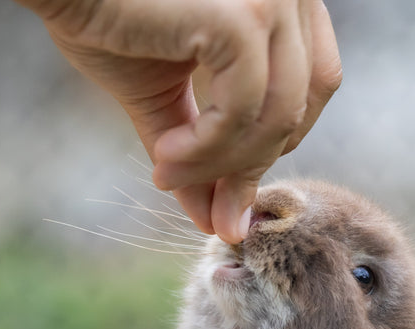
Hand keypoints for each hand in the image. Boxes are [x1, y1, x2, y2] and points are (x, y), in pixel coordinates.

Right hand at [21, 0, 341, 242]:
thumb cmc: (103, 15)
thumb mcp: (164, 94)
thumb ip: (200, 151)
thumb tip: (218, 221)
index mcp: (282, 3)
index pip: (311, 88)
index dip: (274, 146)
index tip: (228, 197)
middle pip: (302, 106)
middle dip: (253, 168)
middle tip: (213, 214)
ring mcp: (271, 0)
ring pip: (277, 118)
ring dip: (224, 166)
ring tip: (169, 176)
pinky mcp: (242, 17)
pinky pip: (241, 112)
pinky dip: (206, 150)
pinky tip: (165, 157)